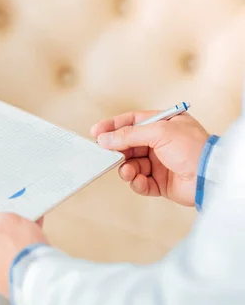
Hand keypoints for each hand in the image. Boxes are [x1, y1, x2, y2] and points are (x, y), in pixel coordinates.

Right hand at [92, 111, 209, 206]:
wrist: (210, 176)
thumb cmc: (193, 148)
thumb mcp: (159, 132)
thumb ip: (129, 135)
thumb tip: (105, 139)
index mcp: (164, 124)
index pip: (132, 122)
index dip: (113, 126)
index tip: (96, 132)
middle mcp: (161, 143)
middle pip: (128, 145)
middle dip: (117, 151)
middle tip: (105, 155)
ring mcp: (160, 163)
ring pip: (132, 165)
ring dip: (126, 169)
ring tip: (128, 171)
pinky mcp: (161, 182)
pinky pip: (141, 182)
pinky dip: (137, 182)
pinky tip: (140, 180)